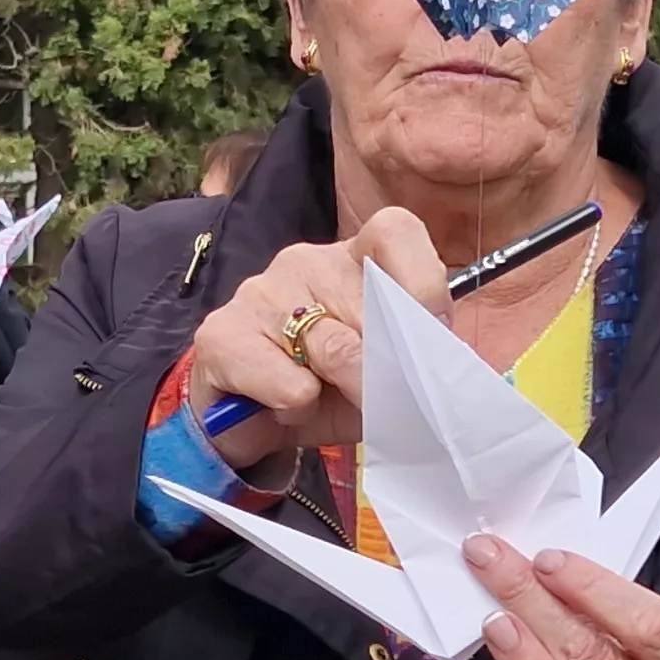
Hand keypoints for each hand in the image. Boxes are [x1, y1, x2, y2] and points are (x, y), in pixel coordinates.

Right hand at [186, 209, 451, 469]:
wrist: (251, 427)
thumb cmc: (330, 393)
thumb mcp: (387, 374)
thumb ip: (414, 355)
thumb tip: (437, 362)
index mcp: (354, 259)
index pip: (394, 232)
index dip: (421, 288)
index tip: (427, 342)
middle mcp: (307, 262)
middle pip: (370, 308)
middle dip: (387, 368)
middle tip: (378, 399)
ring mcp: (261, 291)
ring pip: (330, 346)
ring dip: (339, 390)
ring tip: (321, 398)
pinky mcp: (222, 332)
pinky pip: (284, 378)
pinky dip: (297, 406)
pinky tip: (286, 406)